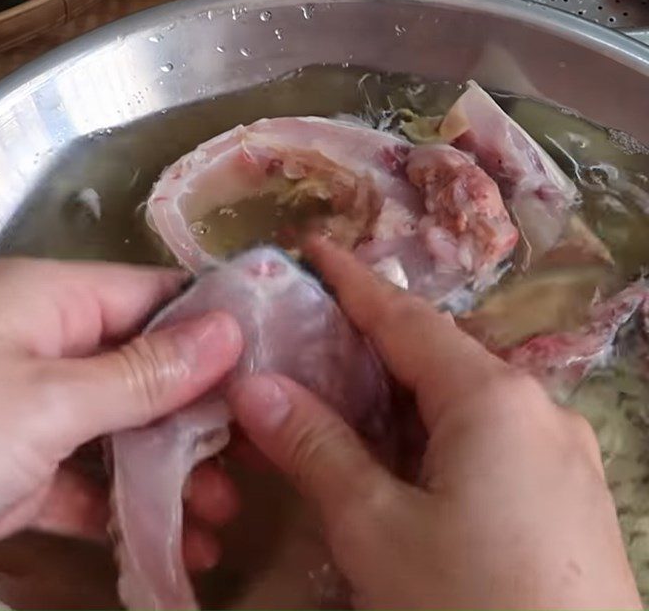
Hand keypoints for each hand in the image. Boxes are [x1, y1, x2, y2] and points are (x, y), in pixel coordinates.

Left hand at [0, 258, 242, 605]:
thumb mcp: (50, 398)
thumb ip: (144, 372)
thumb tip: (228, 332)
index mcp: (54, 302)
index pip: (154, 296)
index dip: (214, 326)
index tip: (274, 362)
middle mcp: (49, 346)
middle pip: (146, 367)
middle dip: (201, 412)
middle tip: (260, 453)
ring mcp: (35, 411)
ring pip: (123, 429)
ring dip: (170, 468)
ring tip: (224, 511)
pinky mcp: (20, 471)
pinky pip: (88, 481)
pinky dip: (125, 509)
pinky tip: (174, 541)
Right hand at [231, 240, 639, 609]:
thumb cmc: (468, 604)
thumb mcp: (375, 528)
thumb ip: (315, 446)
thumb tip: (253, 384)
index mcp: (491, 397)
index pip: (404, 318)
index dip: (351, 280)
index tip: (311, 246)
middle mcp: (537, 408)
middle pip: (436, 356)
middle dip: (369, 342)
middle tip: (307, 333)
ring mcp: (561, 453)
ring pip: (462, 400)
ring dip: (400, 394)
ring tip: (341, 394)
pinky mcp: (567, 495)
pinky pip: (489, 438)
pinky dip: (435, 432)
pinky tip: (403, 459)